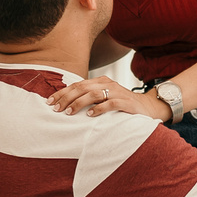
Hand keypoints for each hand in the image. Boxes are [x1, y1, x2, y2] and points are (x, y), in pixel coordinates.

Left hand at [47, 75, 170, 118]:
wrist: (147, 107)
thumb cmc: (121, 104)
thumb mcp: (104, 98)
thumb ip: (89, 98)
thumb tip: (65, 104)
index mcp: (100, 81)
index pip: (76, 85)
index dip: (62, 93)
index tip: (50, 102)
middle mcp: (107, 84)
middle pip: (82, 88)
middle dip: (66, 98)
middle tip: (56, 109)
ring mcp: (117, 92)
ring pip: (93, 94)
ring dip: (79, 103)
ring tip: (69, 112)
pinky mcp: (126, 102)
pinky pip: (110, 103)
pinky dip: (98, 109)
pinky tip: (89, 115)